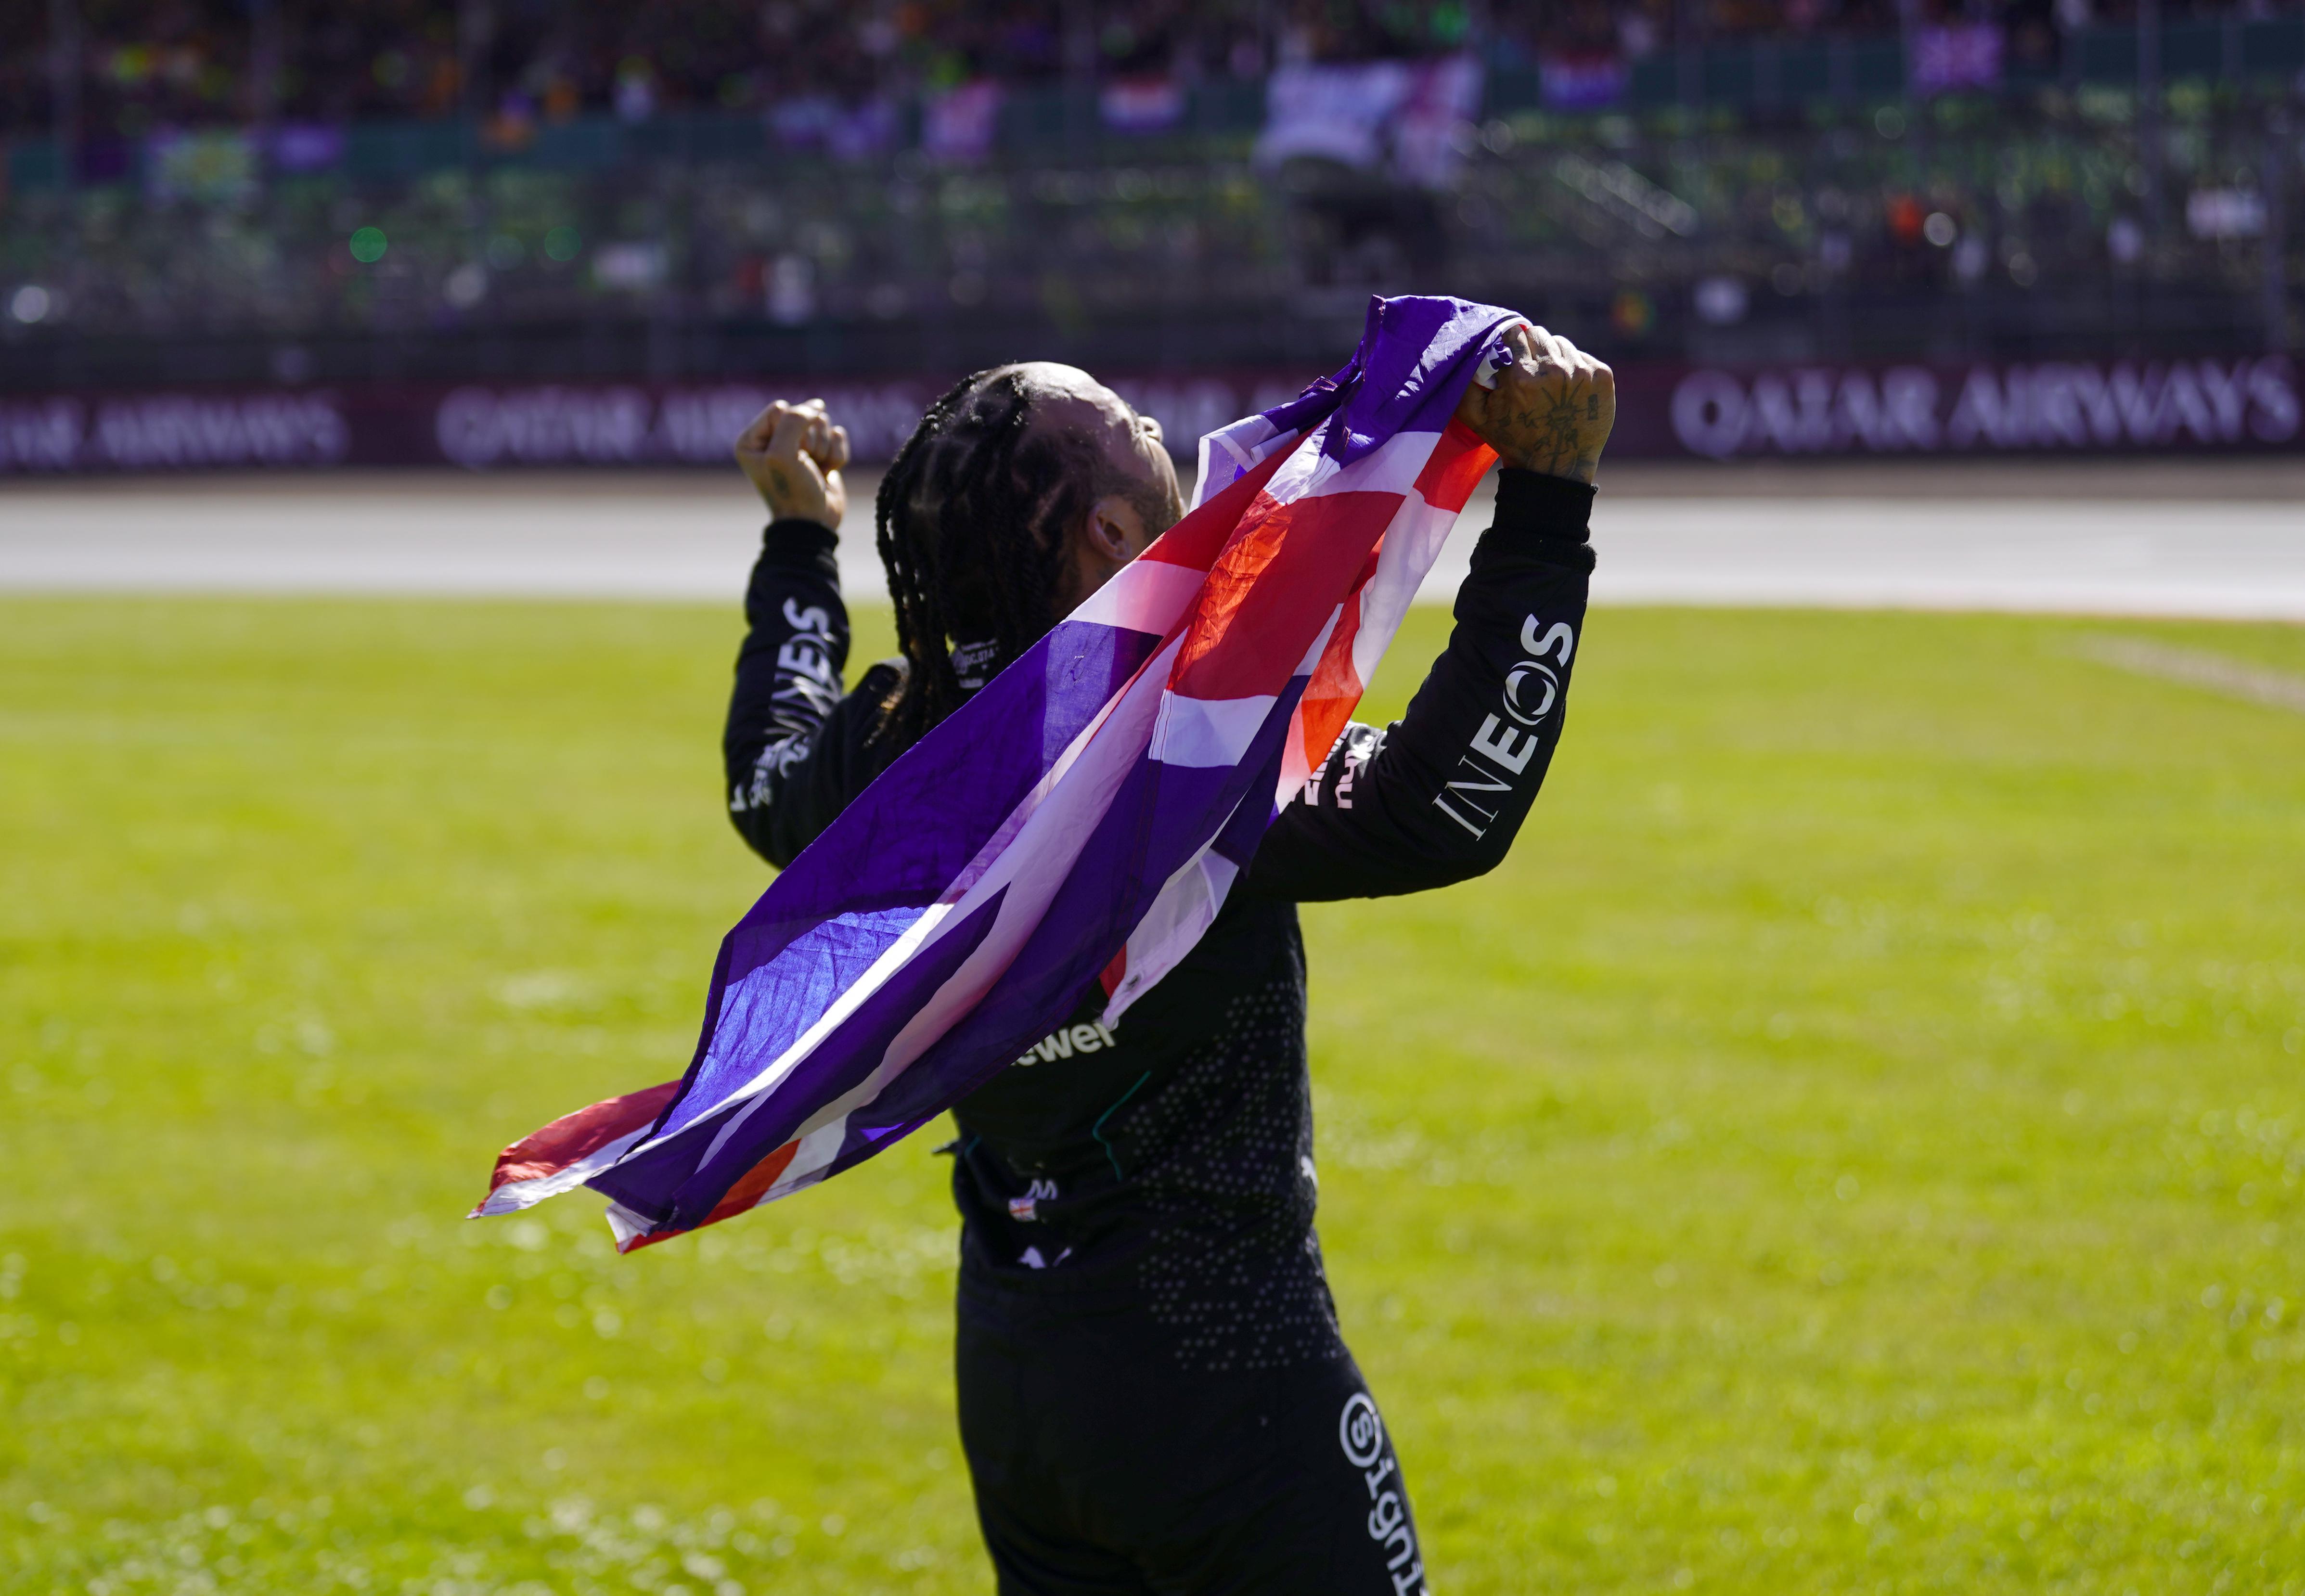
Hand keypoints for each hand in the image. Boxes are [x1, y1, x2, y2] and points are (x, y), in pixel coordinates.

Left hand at [735, 398, 850, 528]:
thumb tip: (816, 406)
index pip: (781, 409)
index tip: (791, 457)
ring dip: (823, 448)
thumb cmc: (793, 491)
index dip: (792, 431)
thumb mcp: (783, 453)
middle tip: (804, 465)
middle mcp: (773, 440)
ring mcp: (798, 447)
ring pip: (822, 424)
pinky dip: (837, 454)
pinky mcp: (820, 454)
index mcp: (752, 439)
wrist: (814, 523)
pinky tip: (827, 471)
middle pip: (803, 415)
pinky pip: (837, 436)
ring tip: (815, 469)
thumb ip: (794, 420)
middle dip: (810, 440)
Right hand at [1455, 325, 1615, 484]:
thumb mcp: (1477, 416)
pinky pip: (1583, 355)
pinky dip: (1574, 367)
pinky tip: (1568, 389)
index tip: (1509, 351)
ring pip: (1561, 343)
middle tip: (1528, 367)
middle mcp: (1553, 368)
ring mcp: (1581, 370)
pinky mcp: (1602, 375)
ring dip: (1552, 356)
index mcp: (1522, 374)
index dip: (1509, 341)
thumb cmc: (1513, 442)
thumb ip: (1467, 381)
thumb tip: (1476, 347)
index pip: (1513, 334)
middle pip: (1538, 333)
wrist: (1555, 467)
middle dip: (1530, 346)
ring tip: (1548, 381)